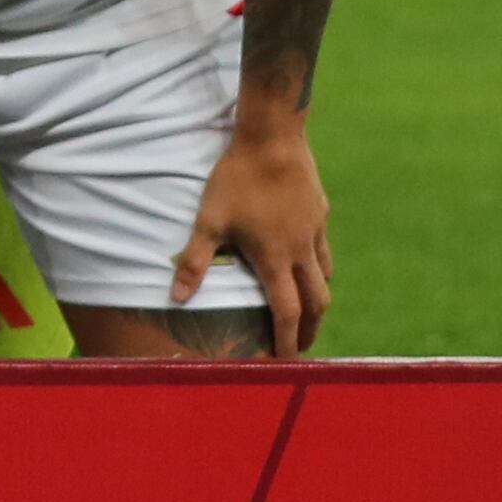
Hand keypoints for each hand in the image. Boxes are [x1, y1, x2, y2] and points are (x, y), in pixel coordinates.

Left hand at [176, 107, 330, 353]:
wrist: (273, 140)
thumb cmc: (235, 180)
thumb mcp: (207, 221)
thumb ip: (194, 262)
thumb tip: (176, 298)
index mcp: (276, 259)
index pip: (286, 312)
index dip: (286, 340)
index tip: (285, 362)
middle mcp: (302, 251)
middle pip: (316, 302)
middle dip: (309, 329)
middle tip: (301, 348)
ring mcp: (315, 232)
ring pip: (325, 277)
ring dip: (317, 300)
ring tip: (307, 312)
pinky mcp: (320, 214)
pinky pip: (324, 251)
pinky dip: (319, 268)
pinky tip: (308, 265)